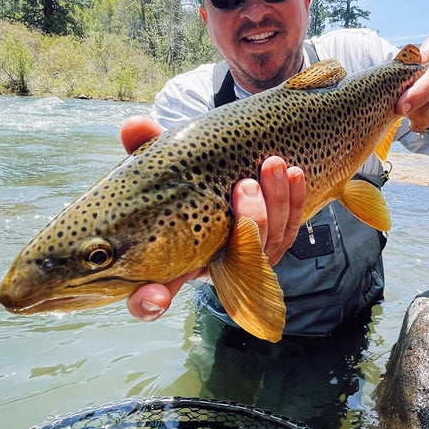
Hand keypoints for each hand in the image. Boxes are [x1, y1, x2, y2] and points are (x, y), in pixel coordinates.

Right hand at [119, 116, 305, 321]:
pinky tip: (294, 174)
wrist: (226, 169)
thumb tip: (135, 126)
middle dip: (246, 224)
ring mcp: (244, 259)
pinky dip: (294, 201)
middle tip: (245, 185)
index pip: (150, 296)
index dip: (149, 302)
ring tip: (272, 165)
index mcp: (168, 259)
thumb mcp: (162, 160)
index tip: (155, 295)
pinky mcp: (271, 244)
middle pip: (230, 266)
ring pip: (267, 245)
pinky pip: (289, 230)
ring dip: (274, 205)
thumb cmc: (184, 175)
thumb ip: (145, 145)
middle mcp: (207, 266)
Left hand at [396, 34, 428, 133]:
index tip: (402, 105)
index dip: (417, 94)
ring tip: (418, 98)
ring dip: (414, 114)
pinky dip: (422, 119)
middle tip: (403, 98)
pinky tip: (427, 105)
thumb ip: (425, 51)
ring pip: (427, 123)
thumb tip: (409, 66)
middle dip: (410, 109)